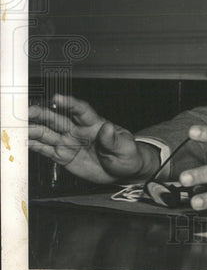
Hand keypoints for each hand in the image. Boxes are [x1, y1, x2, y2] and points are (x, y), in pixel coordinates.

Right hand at [29, 94, 157, 183]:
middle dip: (41, 114)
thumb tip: (108, 127)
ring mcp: (69, 142)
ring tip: (16, 125)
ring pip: (47, 133)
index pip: (81, 110)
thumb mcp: (125, 148)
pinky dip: (32, 145)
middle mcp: (78, 130)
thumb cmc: (127, 155)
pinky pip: (45, 149)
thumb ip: (114, 139)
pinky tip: (20, 141)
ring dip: (32, 128)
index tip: (57, 98)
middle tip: (26, 110)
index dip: (69, 104)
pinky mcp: (63, 156)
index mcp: (95, 124)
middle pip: (57, 119)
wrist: (123, 171)